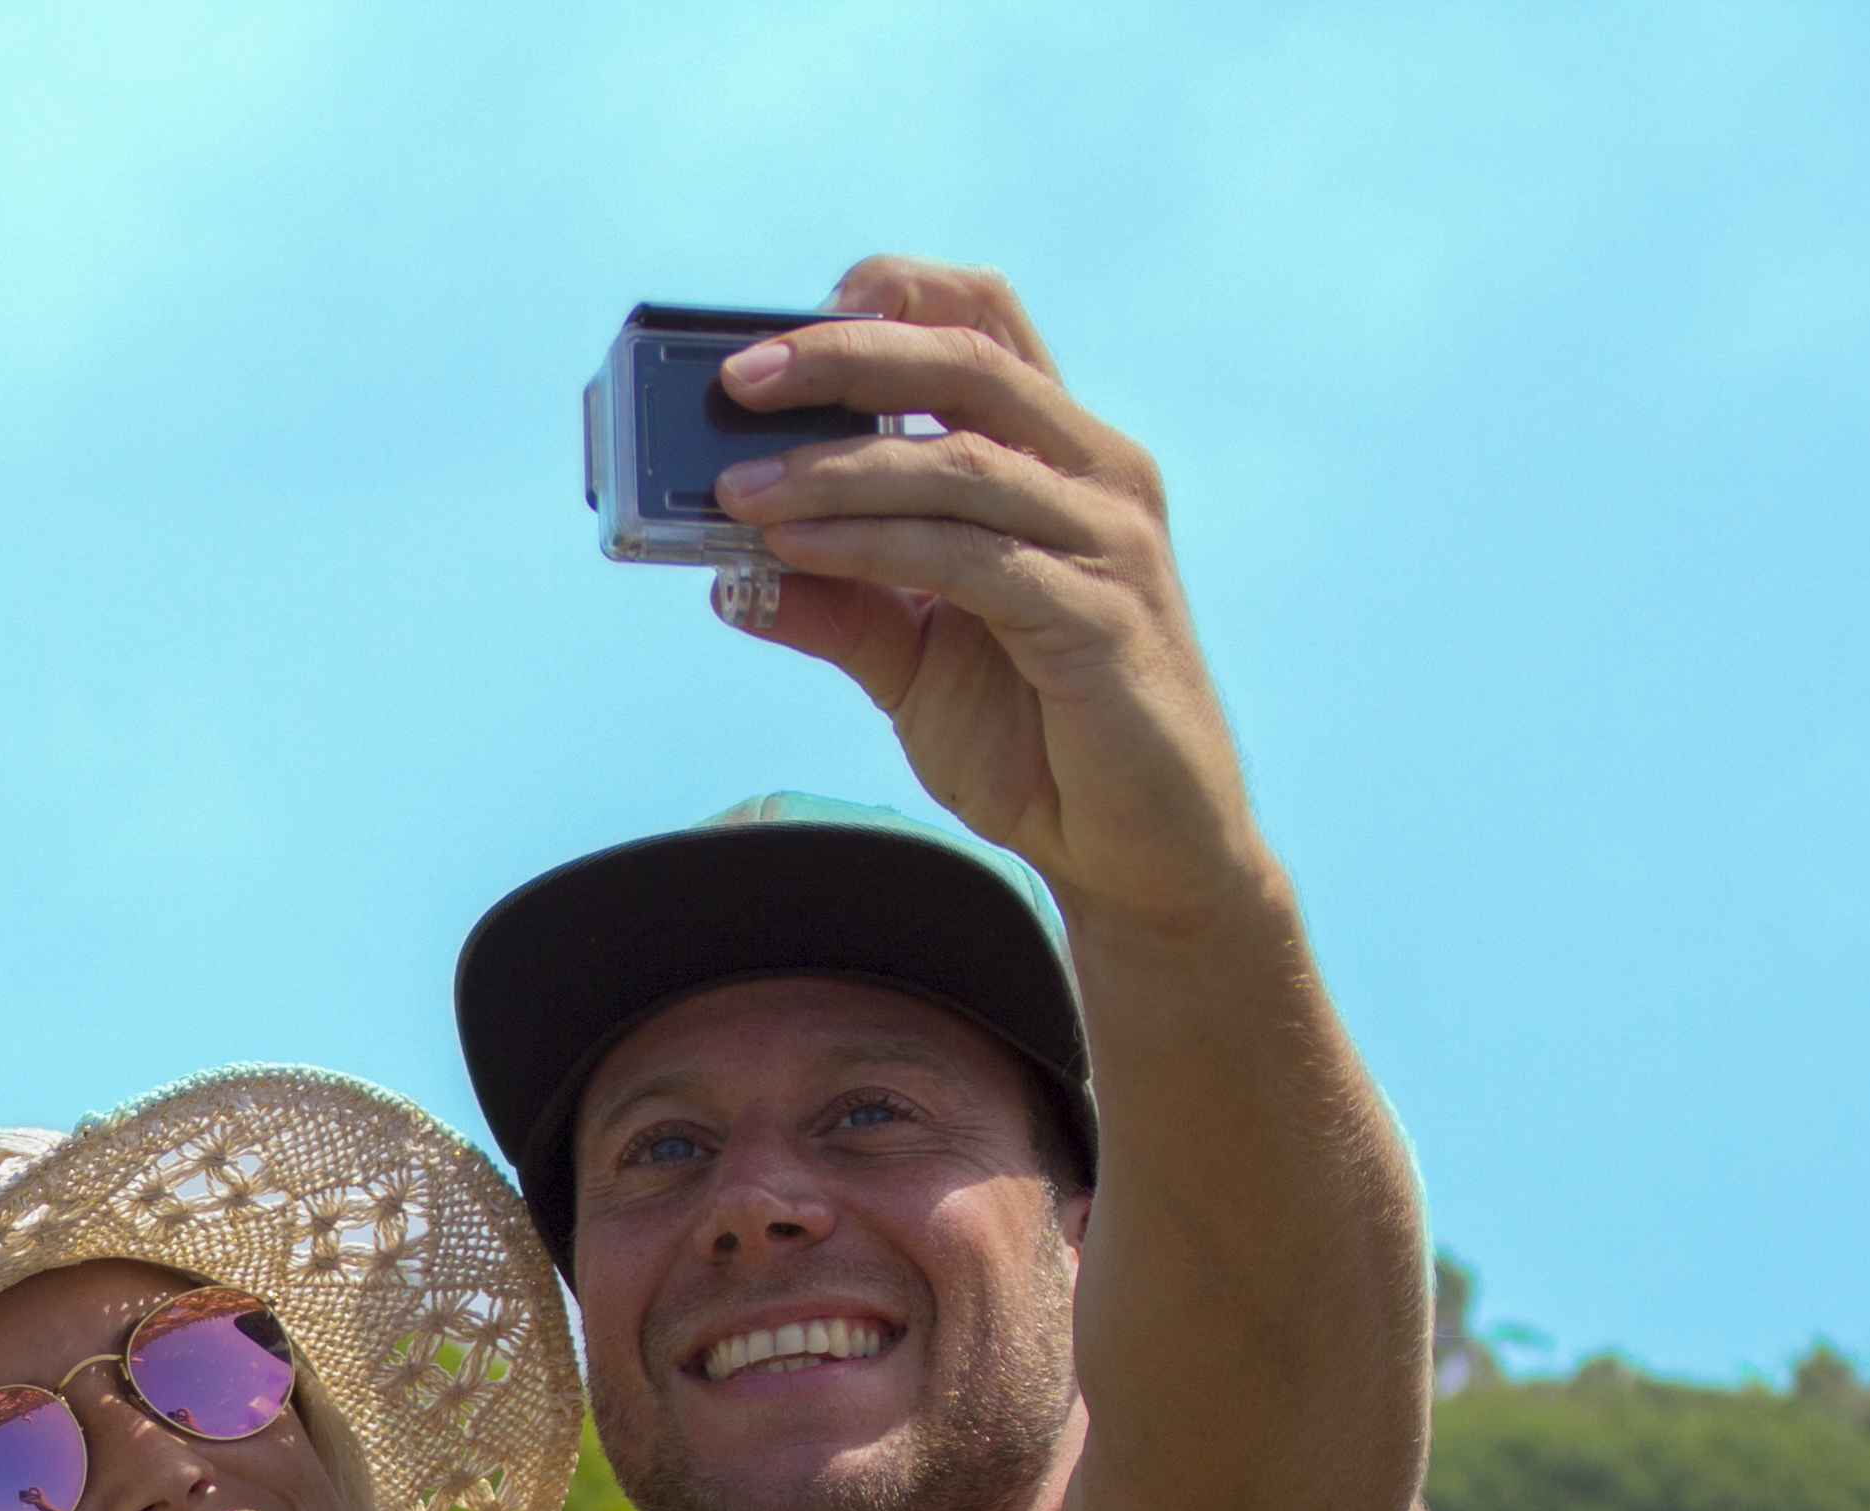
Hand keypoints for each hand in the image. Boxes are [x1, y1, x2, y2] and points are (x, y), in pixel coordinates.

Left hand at [709, 258, 1268, 933]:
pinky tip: (797, 549)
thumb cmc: (1041, 743)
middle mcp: (1097, 478)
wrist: (1138, 852)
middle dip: (846, 357)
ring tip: (737, 490)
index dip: (897, 300)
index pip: (986, 329)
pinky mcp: (1099, 618)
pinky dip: (871, 546)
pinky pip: (967, 560)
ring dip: (835, 470)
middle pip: (969, 365)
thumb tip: (731, 571)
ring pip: (961, 464)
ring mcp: (1107, 543)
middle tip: (741, 378)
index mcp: (1061, 460)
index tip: (793, 321)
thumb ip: (840, 606)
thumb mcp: (914, 663)